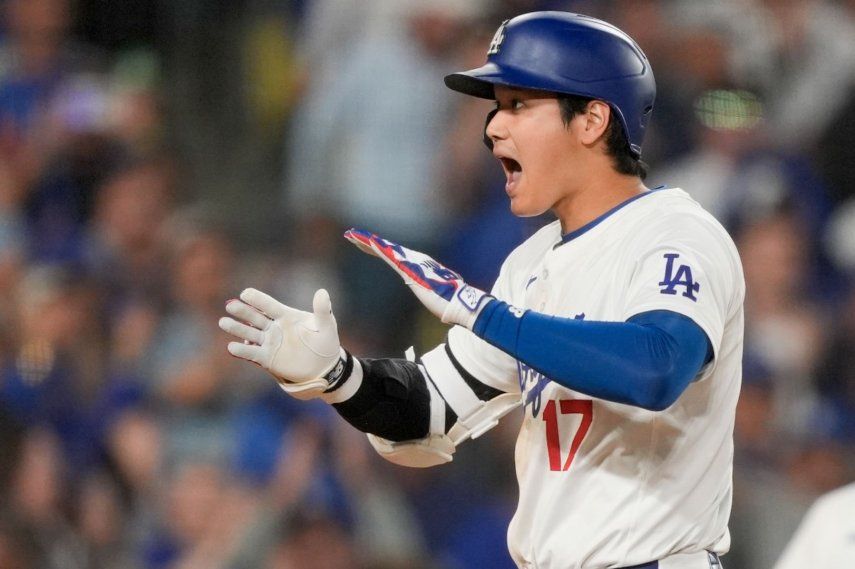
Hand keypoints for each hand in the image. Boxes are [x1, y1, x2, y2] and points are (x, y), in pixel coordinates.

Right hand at [218, 288, 345, 399]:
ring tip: (223, 322)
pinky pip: (252, 354)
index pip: (269, 305)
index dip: (258, 299)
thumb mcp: (327, 325)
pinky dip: (242, 350)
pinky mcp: (267, 359)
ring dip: (237, 328)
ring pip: (249, 334)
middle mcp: (274, 327)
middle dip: (243, 311)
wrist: (324, 367)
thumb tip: (322, 292)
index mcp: (286, 316)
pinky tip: (232, 347)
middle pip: (255, 317)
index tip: (245, 293)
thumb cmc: (325, 342)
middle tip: (230, 305)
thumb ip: (322, 310)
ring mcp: (269, 343)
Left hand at [344, 228, 491, 328]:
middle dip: (368, 241)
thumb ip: (435, 294)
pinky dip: (376, 247)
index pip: (393, 256)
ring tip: (351, 234)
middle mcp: (414, 260)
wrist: (460, 303)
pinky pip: (388, 255)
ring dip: (366, 241)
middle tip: (351, 234)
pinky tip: (365, 241)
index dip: (378, 250)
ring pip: (384, 249)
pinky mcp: (408, 269)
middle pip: (386, 249)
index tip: (364, 245)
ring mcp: (411, 263)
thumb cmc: (450, 303)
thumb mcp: (437, 297)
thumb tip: (441, 302)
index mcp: (417, 267)